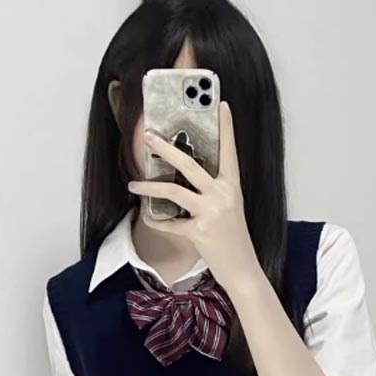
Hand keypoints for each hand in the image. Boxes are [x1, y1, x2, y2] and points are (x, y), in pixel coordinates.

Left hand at [127, 101, 262, 296]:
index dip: (226, 128)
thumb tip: (187, 180)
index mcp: (232, 187)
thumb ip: (212, 193)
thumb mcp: (229, 209)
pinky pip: (171, 223)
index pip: (230, 151)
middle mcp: (223, 195)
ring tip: (133, 184)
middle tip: (149, 136)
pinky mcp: (199, 232)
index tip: (222, 106)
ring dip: (150, 187)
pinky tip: (148, 217)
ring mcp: (211, 213)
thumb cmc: (233, 239)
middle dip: (167, 148)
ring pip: (175, 191)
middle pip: (190, 165)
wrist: (243, 270)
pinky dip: (157, 221)